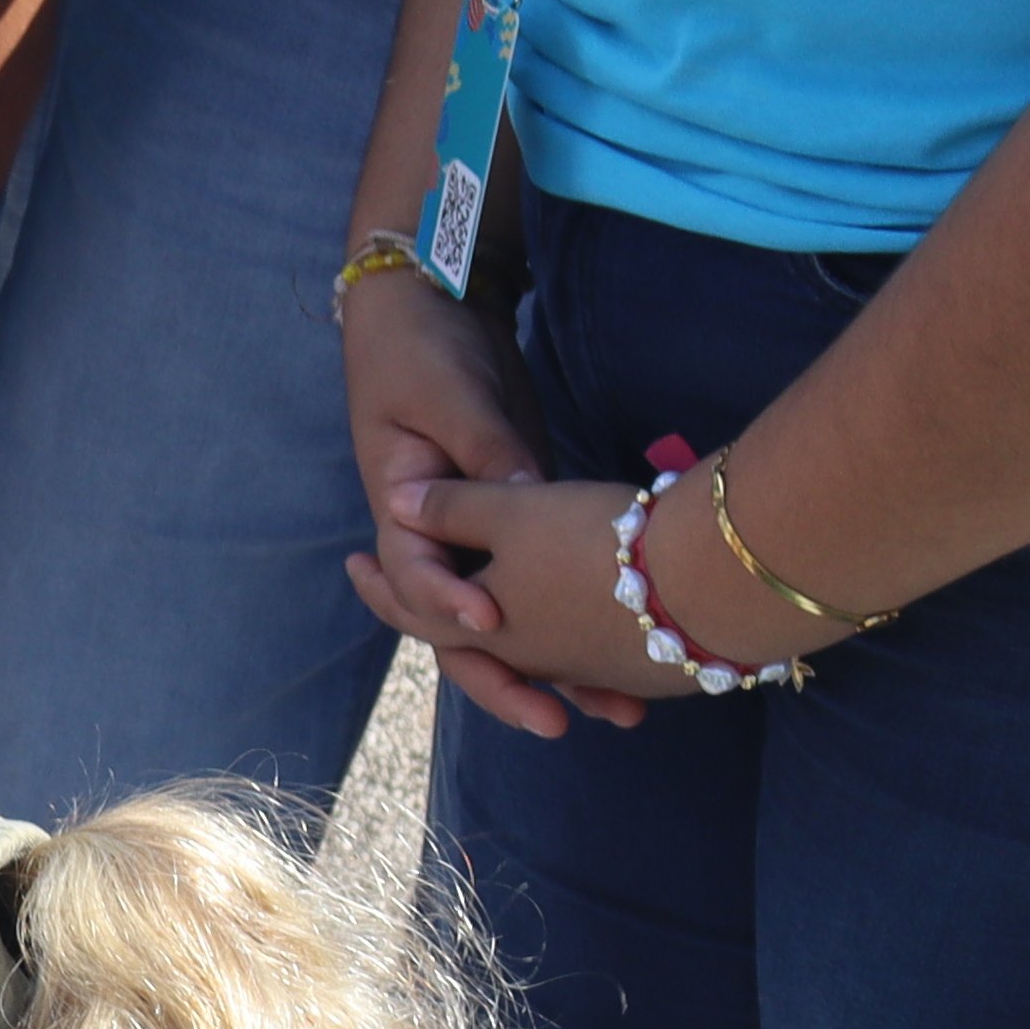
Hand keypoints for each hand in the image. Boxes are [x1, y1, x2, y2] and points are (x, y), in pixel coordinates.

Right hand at [337, 274, 636, 739]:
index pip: (418, 573)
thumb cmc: (421, 347)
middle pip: (459, 631)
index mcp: (399, 508)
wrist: (426, 309)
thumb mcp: (447, 393)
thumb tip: (524, 499)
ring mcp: (476, 540)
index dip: (450, 600)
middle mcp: (436, 541)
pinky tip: (630, 664)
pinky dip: (577, 631)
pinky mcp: (516, 528)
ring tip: (615, 713)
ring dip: (555, 672)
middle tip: (554, 719)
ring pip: (508, 627)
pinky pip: (541, 594)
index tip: (490, 619)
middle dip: (507, 679)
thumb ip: (484, 451)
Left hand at [384, 470, 838, 717]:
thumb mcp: (514, 508)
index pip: (419, 610)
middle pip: (481, 643)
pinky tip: (595, 623)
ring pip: (543, 654)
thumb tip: (401, 502)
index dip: (385, 583)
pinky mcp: (645, 667)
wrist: (713, 574)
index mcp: (489, 623)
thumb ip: (455, 507)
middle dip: (442, 612)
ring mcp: (591, 667)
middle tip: (432, 604)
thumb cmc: (600, 541)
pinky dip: (582, 646)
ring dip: (519, 641)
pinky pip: (599, 657)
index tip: (357, 565)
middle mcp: (534, 656)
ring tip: (510, 616)